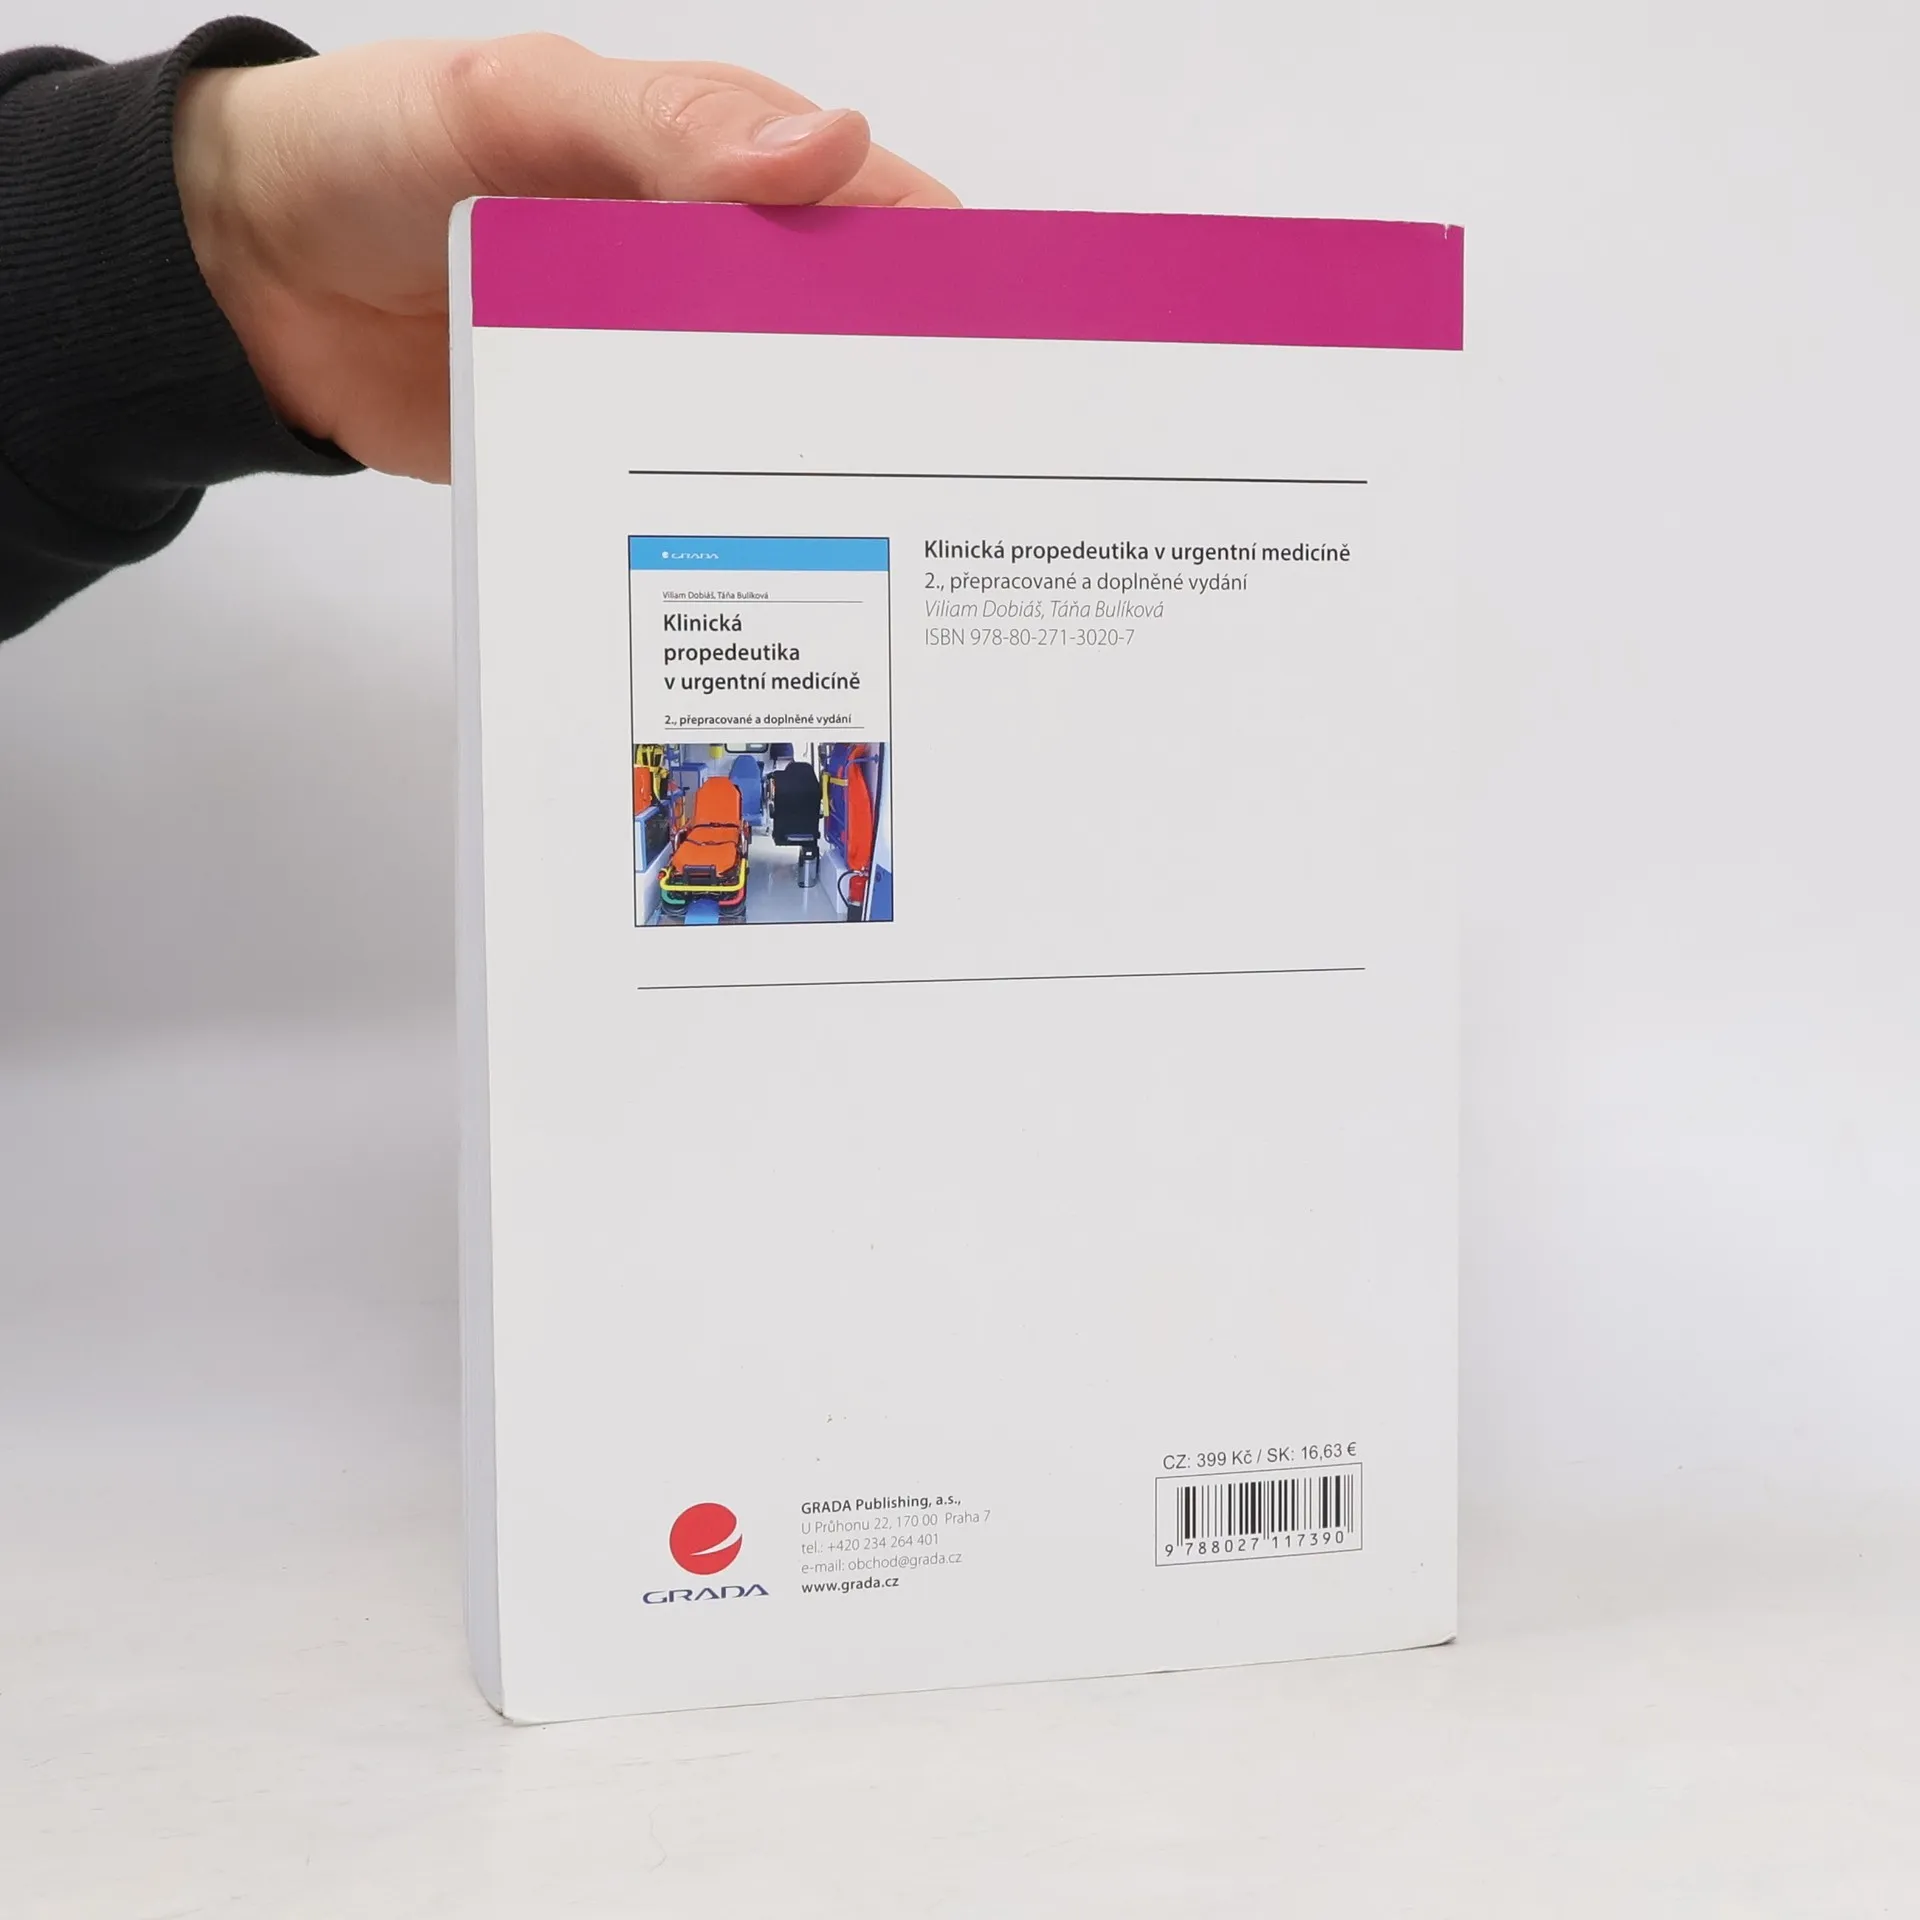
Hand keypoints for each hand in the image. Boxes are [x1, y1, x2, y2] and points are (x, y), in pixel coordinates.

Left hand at [172, 35, 958, 480]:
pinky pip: (704, 489)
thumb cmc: (373, 156)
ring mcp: (665, 367)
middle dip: (922, 389)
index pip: (868, 206)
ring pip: (788, 421)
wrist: (248, 289)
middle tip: (990, 473)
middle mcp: (706, 271)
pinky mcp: (620, 449)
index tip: (1023, 339)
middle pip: (850, 333)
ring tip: (921, 547)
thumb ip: (660, 127)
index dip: (951, 264)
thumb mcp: (510, 107)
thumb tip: (834, 151)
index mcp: (708, 163)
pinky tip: (798, 570)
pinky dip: (752, 523)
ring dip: (846, 469)